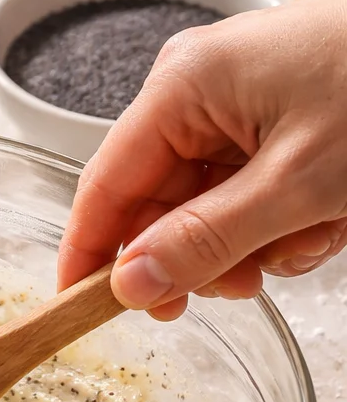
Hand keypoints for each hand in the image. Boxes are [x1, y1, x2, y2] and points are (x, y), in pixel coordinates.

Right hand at [57, 0, 346, 320]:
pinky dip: (289, 220)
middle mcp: (199, 89)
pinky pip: (253, 192)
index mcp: (183, 86)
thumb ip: (205, 242)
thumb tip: (129, 284)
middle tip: (247, 285)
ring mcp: (241, 102)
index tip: (80, 314)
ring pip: (210, 208)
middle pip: (159, 204)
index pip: (104, 185)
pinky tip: (330, 217)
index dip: (91, 255)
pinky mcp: (280, 116)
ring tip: (316, 233)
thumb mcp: (297, 187)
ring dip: (259, 243)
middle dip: (206, 253)